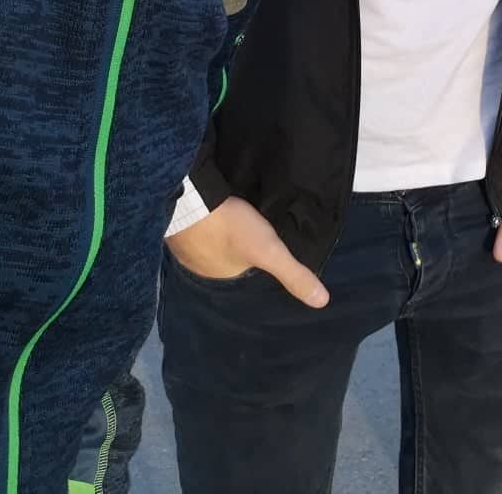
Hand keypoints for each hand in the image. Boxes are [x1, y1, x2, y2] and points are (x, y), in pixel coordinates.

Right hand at [166, 195, 328, 308]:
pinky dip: (209, 221)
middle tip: (254, 230)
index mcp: (220, 279)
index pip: (244, 274)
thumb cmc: (231, 229)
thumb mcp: (270, 252)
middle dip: (238, 249)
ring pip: (210, 243)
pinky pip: (199, 226)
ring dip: (222, 234)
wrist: (190, 200)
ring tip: (239, 220)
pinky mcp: (179, 223)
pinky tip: (218, 211)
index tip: (267, 249)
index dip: (256, 263)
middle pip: (226, 259)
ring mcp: (184, 246)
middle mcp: (199, 269)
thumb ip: (294, 274)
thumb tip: (322, 302)